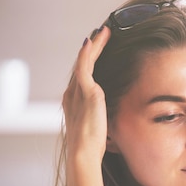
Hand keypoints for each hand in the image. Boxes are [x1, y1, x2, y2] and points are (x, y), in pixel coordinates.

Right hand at [62, 26, 110, 185]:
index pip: (83, 77)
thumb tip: (113, 119)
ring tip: (104, 32)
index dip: (90, 62)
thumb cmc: (93, 147)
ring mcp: (77, 91)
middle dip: (92, 49)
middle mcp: (72, 94)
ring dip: (94, 45)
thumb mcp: (99, 129)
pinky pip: (85, 65)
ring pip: (84, 61)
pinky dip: (89, 51)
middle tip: (102, 34)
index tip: (99, 50)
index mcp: (74, 103)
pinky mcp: (86, 92)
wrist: (83, 153)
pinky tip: (94, 39)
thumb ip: (103, 119)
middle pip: (83, 65)